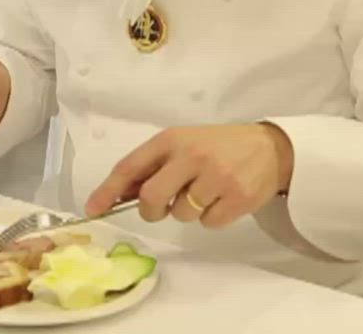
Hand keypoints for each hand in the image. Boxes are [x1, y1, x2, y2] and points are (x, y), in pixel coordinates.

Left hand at [85, 123, 294, 229]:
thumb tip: (119, 194)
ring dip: (187, 211)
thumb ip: (153, 165)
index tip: (92, 208)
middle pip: (152, 198)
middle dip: (151, 210)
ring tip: (205, 192)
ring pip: (181, 214)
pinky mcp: (238, 198)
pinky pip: (208, 224)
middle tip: (163, 207)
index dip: (108, 190)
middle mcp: (192, 156)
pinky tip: (222, 199)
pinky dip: (210, 218)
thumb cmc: (216, 146)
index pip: (130, 167)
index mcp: (171, 139)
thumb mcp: (183, 143)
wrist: (269, 148)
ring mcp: (217, 177)